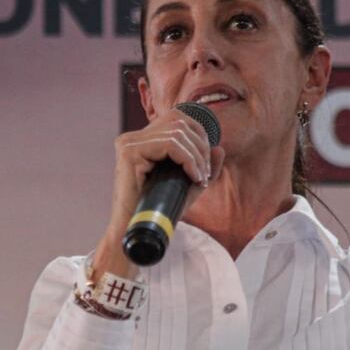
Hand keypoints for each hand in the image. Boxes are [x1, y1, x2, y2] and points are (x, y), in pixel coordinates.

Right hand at [94, 111, 224, 276]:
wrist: (138, 230)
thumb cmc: (161, 209)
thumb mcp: (188, 185)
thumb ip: (203, 166)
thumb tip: (220, 147)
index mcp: (142, 140)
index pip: (178, 119)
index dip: (200, 137)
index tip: (206, 166)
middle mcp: (133, 137)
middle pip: (179, 121)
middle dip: (201, 146)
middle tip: (205, 173)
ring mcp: (129, 143)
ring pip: (177, 133)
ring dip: (197, 156)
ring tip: (200, 178)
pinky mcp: (129, 152)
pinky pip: (170, 145)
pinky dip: (188, 160)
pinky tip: (194, 177)